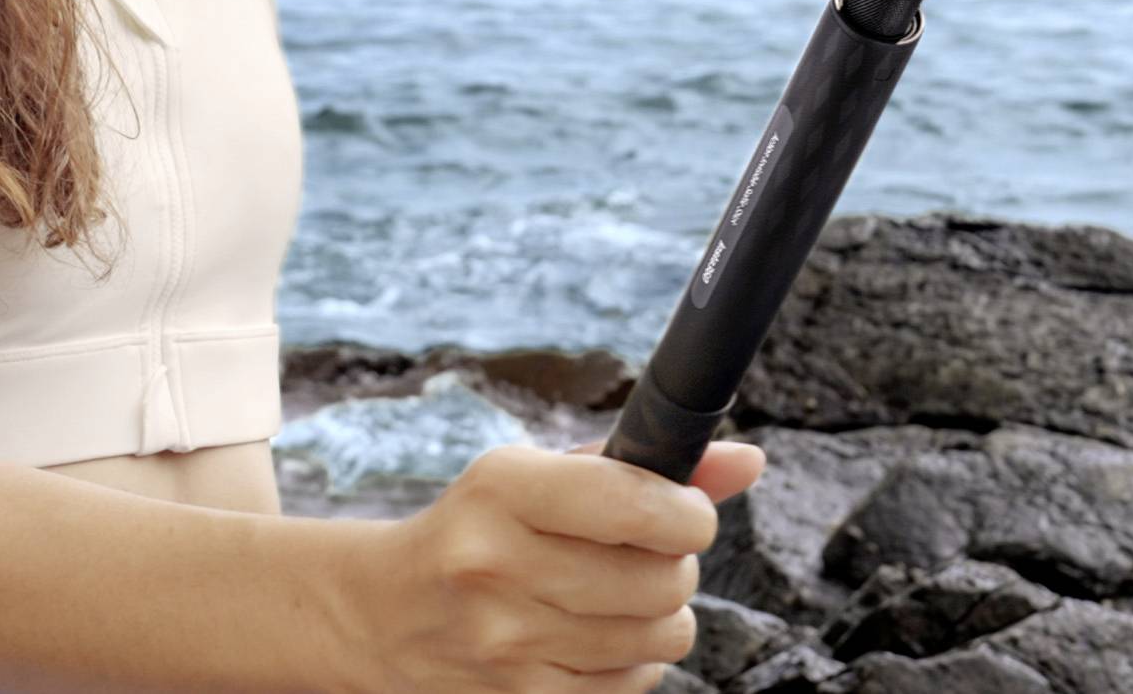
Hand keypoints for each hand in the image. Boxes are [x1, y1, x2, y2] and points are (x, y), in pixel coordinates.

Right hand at [347, 436, 765, 693]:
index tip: (687, 513)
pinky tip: (593, 636)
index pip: (637, 503)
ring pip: (661, 636)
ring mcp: (507, 646)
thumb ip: (641, 464)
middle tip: (646, 555)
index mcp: (502, 490)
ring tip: (619, 596)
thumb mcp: (538, 475)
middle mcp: (498, 567)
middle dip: (674, 564)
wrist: (385, 614)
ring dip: (659, 614)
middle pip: (663, 580)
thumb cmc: (479, 530)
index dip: (689, 513)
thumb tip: (748, 461)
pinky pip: (633, 685)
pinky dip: (630, 660)